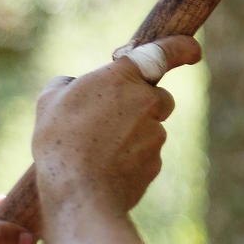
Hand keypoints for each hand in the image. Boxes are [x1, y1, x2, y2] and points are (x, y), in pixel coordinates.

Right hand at [31, 35, 201, 216]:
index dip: (182, 48)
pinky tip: (103, 170)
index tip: (194, 51)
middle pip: (157, 98)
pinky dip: (129, 161)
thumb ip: (68, 85)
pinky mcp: (155, 163)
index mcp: (124, 77)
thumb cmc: (60, 142)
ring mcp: (155, 134)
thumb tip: (72, 87)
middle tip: (106, 121)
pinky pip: (145, 156)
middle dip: (141, 105)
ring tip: (94, 152)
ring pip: (150, 129)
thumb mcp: (50, 102)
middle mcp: (147, 101)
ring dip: (130, 136)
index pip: (163, 52)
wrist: (77, 195)